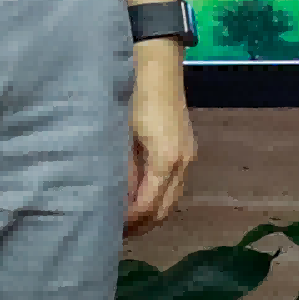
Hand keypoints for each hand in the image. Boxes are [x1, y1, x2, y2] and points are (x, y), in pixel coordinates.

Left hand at [127, 45, 195, 228]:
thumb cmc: (134, 96)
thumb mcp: (121, 134)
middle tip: (118, 233)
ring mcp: (188, 156)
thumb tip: (115, 199)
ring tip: (129, 221)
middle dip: (143, 224)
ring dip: (153, 213)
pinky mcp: (187, 149)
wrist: (158, 66)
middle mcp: (183, 162)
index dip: (130, 221)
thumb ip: (121, 168)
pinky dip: (160, 197)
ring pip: (173, 199)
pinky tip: (141, 197)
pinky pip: (175, 184)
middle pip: (166, 208)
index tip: (110, 229)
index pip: (148, 204)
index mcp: (166, 159)